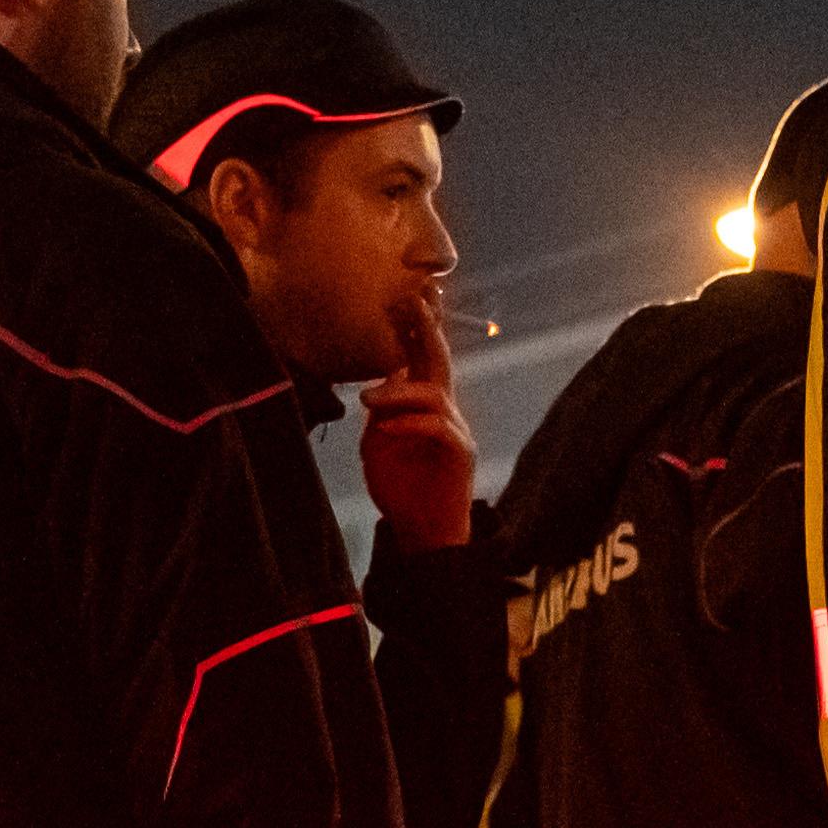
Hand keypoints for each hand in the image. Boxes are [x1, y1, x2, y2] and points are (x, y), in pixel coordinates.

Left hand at [357, 303, 478, 554]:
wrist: (422, 531)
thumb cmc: (400, 488)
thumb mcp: (377, 445)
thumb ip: (379, 415)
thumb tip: (375, 387)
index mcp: (423, 404)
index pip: (420, 358)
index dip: (413, 328)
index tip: (401, 296)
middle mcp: (443, 408)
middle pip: (438, 360)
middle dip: (425, 329)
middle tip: (412, 300)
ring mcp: (454, 428)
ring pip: (432, 393)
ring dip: (398, 393)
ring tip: (368, 401)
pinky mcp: (460, 453)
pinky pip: (436, 428)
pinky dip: (409, 425)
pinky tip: (388, 428)